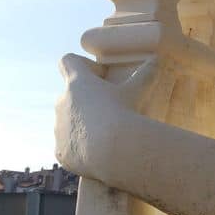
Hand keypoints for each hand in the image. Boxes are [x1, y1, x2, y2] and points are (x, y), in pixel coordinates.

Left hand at [54, 54, 165, 181]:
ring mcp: (59, 128)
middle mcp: (62, 102)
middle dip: (86, 101)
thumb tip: (156, 60)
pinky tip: (97, 154)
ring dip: (82, 125)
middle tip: (110, 109)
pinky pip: (67, 147)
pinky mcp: (60, 150)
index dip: (83, 65)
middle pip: (69, 94)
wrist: (112, 152)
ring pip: (67, 122)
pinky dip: (79, 149)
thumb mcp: (137, 93)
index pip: (68, 62)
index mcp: (77, 83)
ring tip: (106, 136)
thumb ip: (145, 75)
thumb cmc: (124, 115)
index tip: (101, 77)